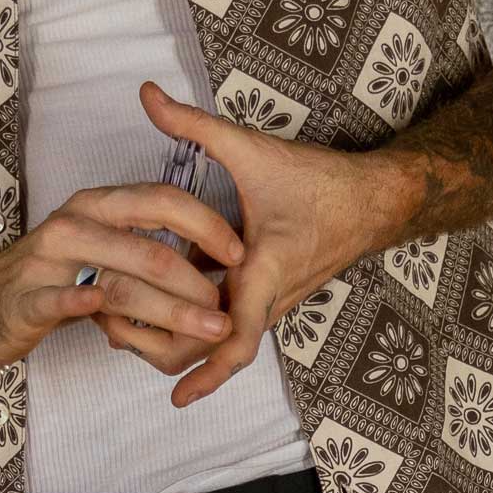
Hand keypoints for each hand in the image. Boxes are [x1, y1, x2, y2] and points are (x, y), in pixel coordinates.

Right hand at [0, 178, 243, 372]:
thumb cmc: (57, 272)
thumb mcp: (103, 242)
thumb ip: (148, 240)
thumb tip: (215, 253)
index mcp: (100, 204)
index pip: (162, 200)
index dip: (206, 224)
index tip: (240, 252)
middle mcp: (76, 223)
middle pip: (147, 245)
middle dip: (196, 279)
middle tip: (228, 309)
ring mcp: (48, 259)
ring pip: (117, 282)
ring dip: (169, 310)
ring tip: (206, 330)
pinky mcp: (27, 298)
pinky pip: (58, 299)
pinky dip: (81, 304)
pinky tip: (109, 318)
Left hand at [136, 80, 376, 408]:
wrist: (374, 200)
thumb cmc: (320, 181)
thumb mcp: (252, 149)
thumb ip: (194, 125)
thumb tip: (146, 95)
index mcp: (265, 271)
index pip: (238, 338)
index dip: (209, 372)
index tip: (178, 396)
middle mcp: (268, 297)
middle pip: (218, 351)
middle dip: (170, 354)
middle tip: (118, 338)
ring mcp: (270, 301)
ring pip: (221, 338)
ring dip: (180, 337)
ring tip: (126, 324)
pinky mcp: (268, 295)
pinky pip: (230, 320)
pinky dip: (196, 318)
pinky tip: (159, 298)